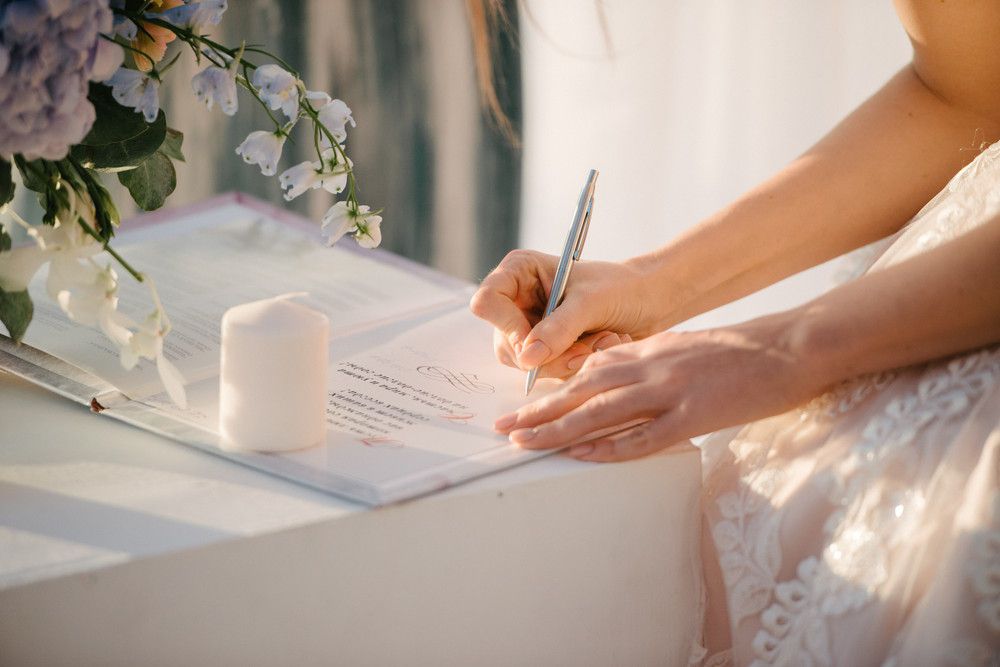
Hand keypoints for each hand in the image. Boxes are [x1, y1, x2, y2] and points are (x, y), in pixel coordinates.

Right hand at [469, 249, 667, 377]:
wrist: (650, 302)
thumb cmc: (621, 287)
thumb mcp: (590, 302)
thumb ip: (558, 329)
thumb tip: (526, 358)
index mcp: (519, 272)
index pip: (487, 302)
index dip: (507, 326)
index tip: (536, 342)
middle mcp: (518, 301)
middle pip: (507, 343)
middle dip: (550, 353)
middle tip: (587, 347)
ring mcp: (530, 328)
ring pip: (528, 364)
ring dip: (570, 360)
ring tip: (604, 340)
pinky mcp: (546, 351)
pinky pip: (549, 372)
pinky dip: (578, 365)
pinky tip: (602, 347)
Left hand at [493, 314, 826, 460]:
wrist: (789, 346)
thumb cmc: (742, 351)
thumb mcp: (687, 348)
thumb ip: (653, 363)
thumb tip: (625, 382)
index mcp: (648, 350)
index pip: (588, 371)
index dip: (553, 389)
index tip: (525, 404)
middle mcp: (649, 366)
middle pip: (581, 391)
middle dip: (538, 410)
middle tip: (502, 427)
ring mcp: (670, 390)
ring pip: (600, 412)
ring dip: (557, 429)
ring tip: (523, 442)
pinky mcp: (694, 414)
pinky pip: (644, 435)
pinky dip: (610, 447)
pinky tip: (582, 456)